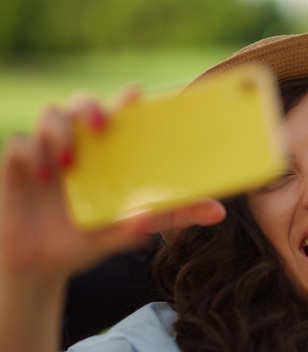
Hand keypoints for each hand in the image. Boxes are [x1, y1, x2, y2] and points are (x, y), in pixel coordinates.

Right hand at [0, 89, 225, 284]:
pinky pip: (19, 144)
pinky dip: (30, 155)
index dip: (127, 100)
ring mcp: (48, 153)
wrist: (42, 264)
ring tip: (68, 163)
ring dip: (59, 131)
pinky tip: (41, 176)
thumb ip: (171, 216)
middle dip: (91, 105)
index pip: (120, 116)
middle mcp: (81, 146)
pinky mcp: (17, 165)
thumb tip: (218, 211)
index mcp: (111, 154)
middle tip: (101, 125)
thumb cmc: (89, 237)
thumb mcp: (132, 229)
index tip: (138, 96)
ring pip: (51, 114)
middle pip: (82, 104)